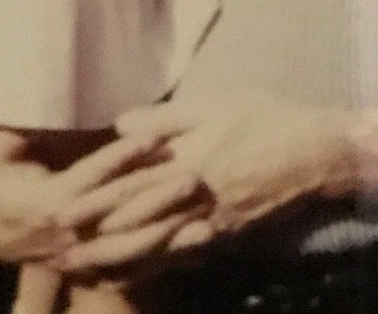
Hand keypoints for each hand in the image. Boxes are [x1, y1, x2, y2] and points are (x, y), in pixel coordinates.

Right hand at [0, 129, 207, 270]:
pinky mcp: (96, 267)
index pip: (93, 176)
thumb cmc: (3, 182)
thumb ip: (18, 130)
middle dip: (158, 194)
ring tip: (204, 216)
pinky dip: (166, 258)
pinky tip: (196, 247)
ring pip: (133, 245)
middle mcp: (72, 230)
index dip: (122, 157)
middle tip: (194, 176)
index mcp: (52, 199)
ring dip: (170, 232)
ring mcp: (86, 254)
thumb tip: (33, 101)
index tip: (153, 138)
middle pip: (121, 211)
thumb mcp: (0, 153)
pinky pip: (136, 267)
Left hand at [53, 93, 357, 273]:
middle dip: (99, 237)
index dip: (96, 198)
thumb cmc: (263, 118)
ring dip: (122, 259)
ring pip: (159, 245)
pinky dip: (160, 266)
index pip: (130, 182)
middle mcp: (193, 195)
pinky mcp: (228, 235)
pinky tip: (141, 274)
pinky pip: (187, 255)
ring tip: (90, 269)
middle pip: (138, 220)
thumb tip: (120, 123)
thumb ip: (166, 118)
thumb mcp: (214, 104)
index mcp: (185, 158)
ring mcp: (211, 220)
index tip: (63, 210)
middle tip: (64, 251)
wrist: (313, 151)